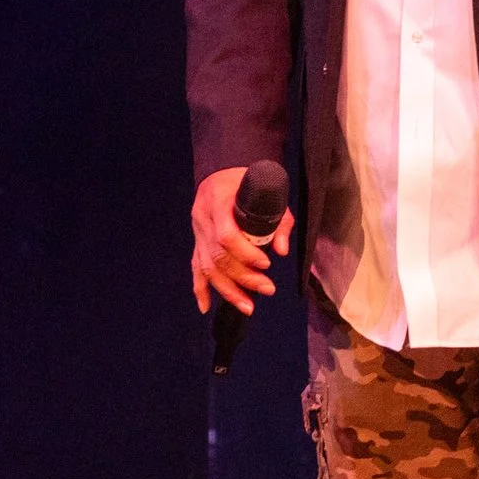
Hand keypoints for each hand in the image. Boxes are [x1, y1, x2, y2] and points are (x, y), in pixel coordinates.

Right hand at [192, 166, 296, 316]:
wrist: (222, 171)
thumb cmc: (248, 182)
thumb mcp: (268, 192)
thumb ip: (279, 221)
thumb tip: (282, 250)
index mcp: (219, 202)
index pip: (226, 235)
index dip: (246, 254)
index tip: (266, 263)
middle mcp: (203, 218)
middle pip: (218, 256)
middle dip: (243, 277)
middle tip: (267, 288)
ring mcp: (198, 231)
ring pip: (207, 267)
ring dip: (227, 290)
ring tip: (248, 307)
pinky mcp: (197, 241)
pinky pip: (196, 267)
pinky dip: (200, 289)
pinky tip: (205, 307)